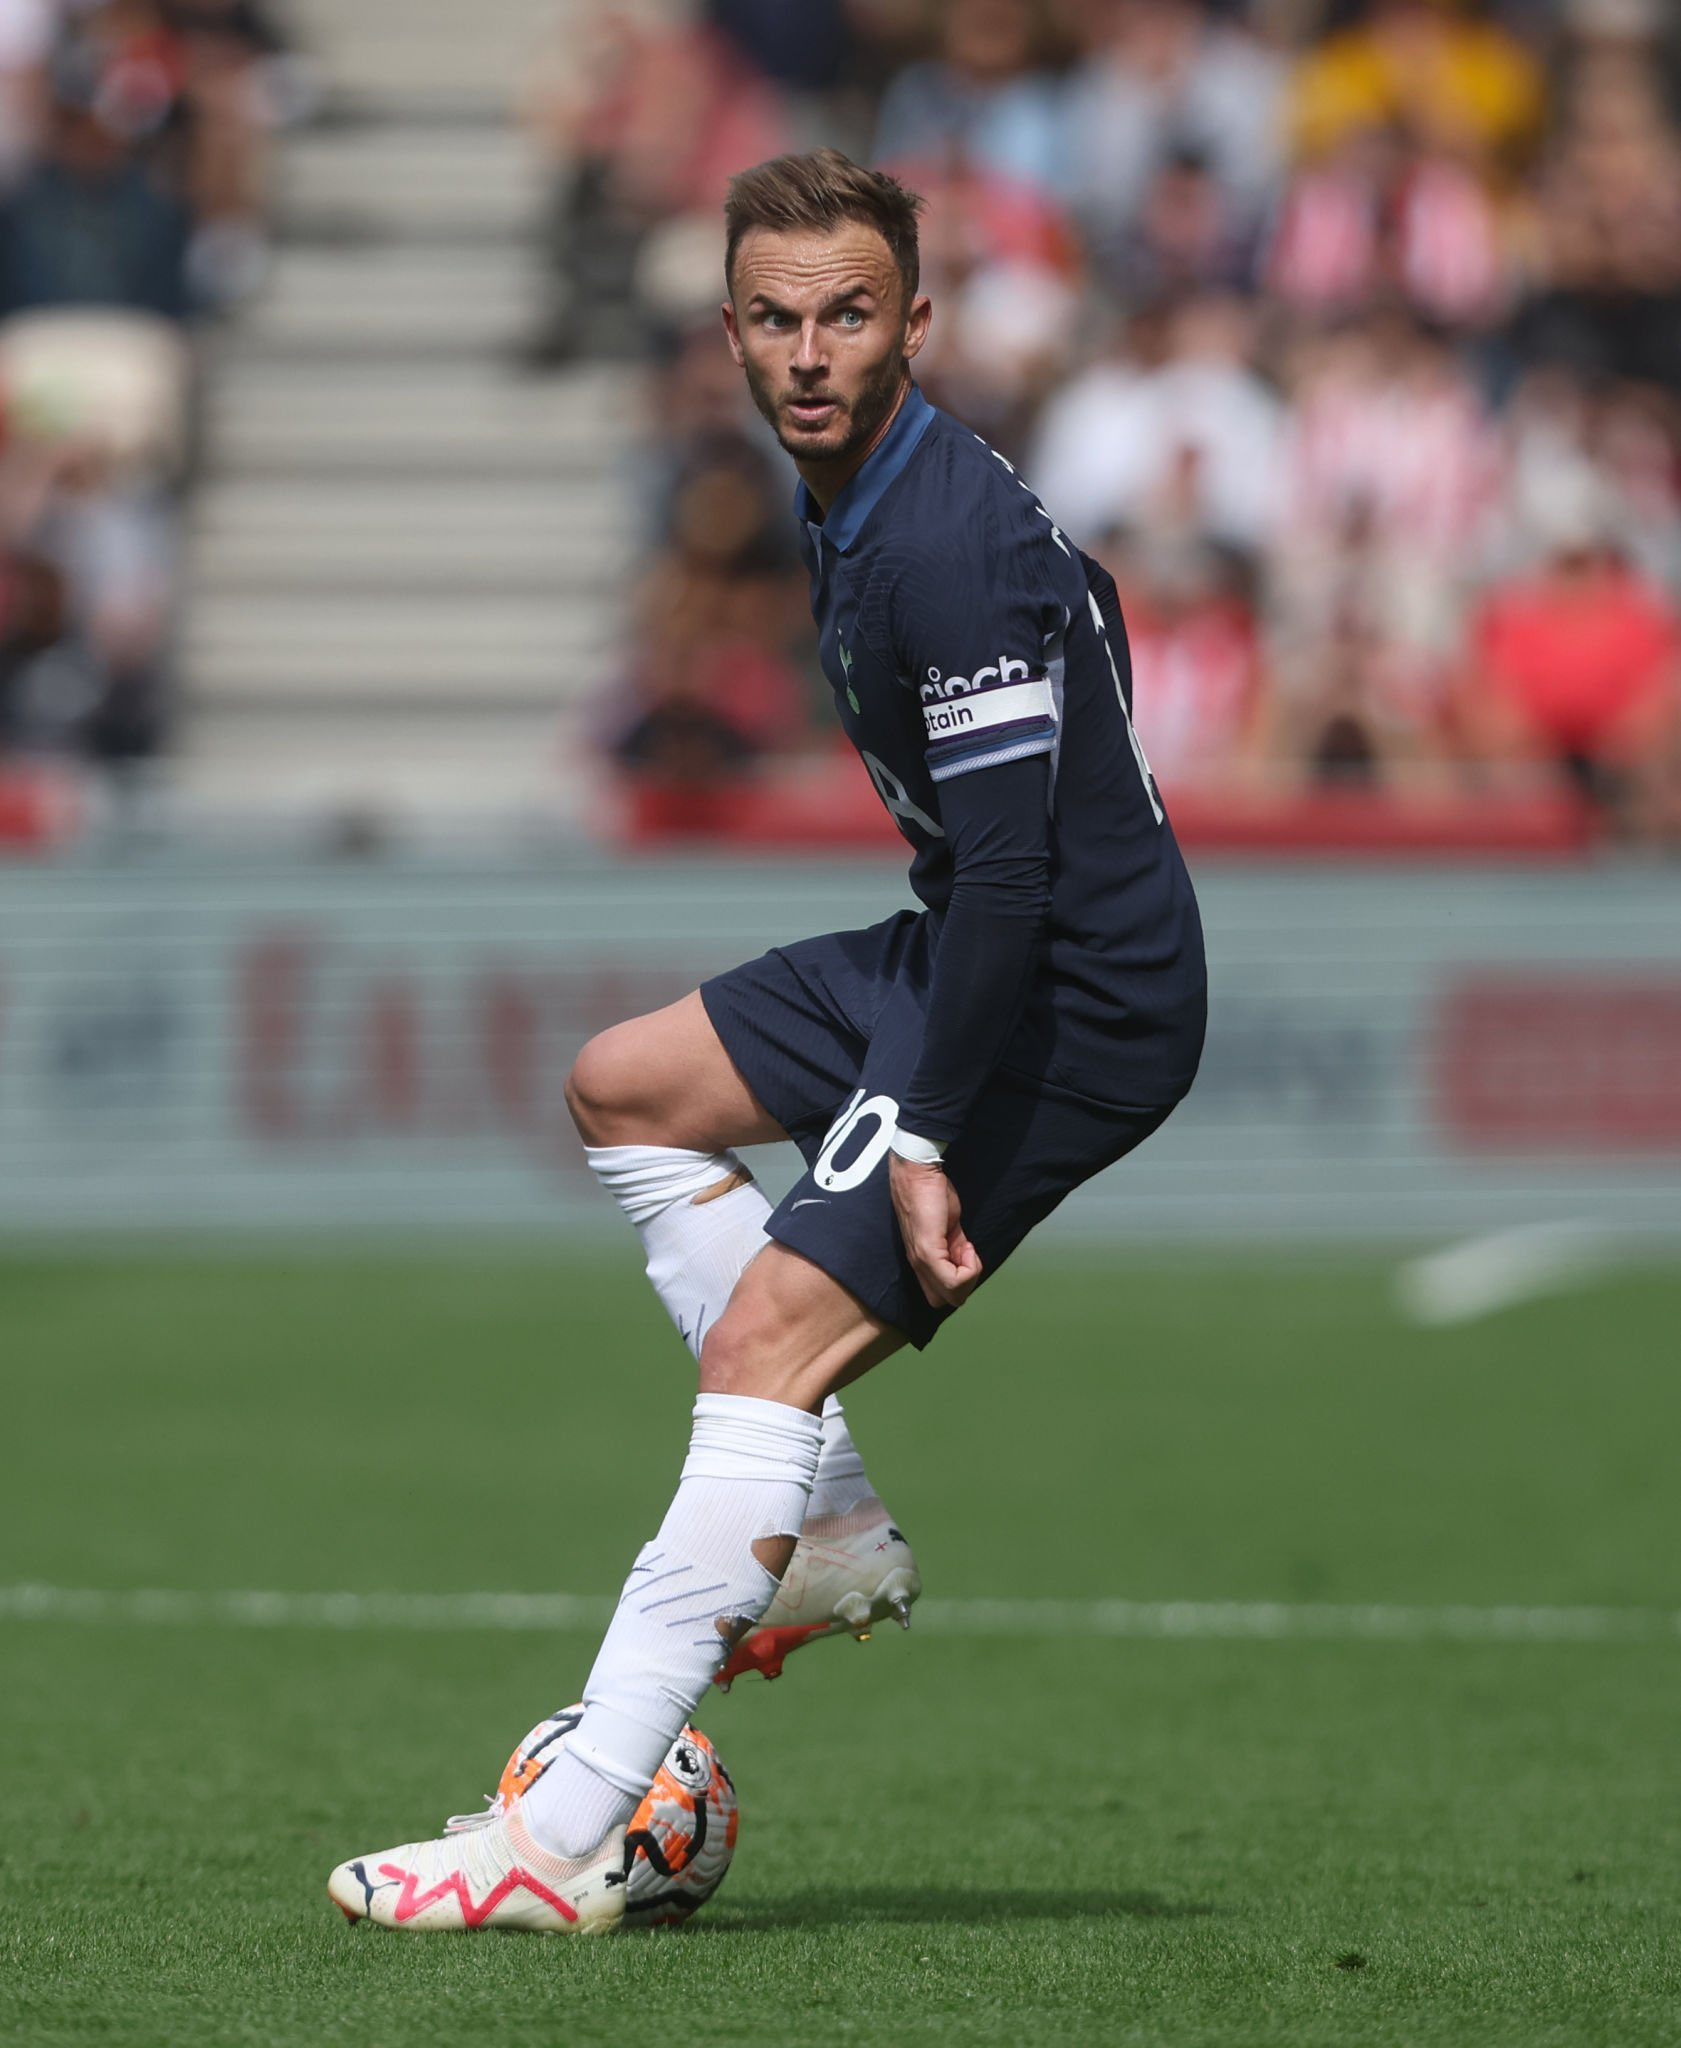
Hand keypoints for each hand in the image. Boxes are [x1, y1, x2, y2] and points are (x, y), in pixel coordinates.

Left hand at [888, 1152, 982, 1308]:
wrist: (918, 1170)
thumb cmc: (932, 1191)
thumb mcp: (948, 1224)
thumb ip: (954, 1245)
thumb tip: (965, 1259)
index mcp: (922, 1258)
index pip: (938, 1293)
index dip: (959, 1280)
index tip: (965, 1252)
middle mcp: (917, 1263)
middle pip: (942, 1300)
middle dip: (964, 1285)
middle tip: (968, 1257)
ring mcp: (921, 1259)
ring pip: (951, 1295)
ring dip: (969, 1276)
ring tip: (968, 1248)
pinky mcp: (927, 1251)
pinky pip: (952, 1281)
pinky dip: (969, 1268)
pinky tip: (968, 1245)